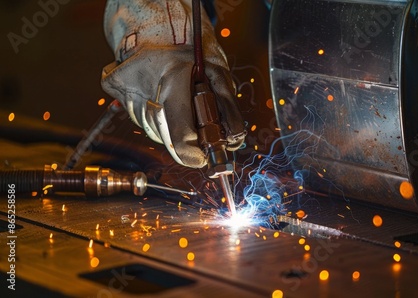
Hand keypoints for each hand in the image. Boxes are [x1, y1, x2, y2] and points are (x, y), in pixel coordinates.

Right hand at [101, 0, 244, 167]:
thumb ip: (226, 109)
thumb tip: (231, 141)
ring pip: (154, 130)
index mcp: (172, 82)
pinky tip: (160, 94)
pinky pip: (140, 118)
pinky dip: (155, 114)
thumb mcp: (218, 72)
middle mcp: (144, 92)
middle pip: (168, 139)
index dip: (197, 155)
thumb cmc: (188, 42)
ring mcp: (125, 93)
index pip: (182, 141)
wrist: (153, 19)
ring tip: (177, 99)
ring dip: (170, 125)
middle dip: (187, 137)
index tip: (205, 155)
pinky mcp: (114, 91)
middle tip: (197, 119)